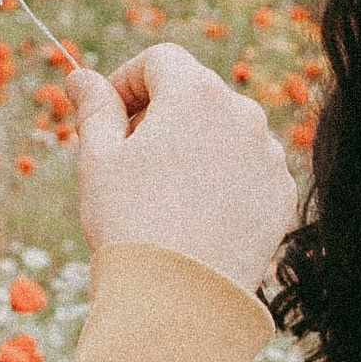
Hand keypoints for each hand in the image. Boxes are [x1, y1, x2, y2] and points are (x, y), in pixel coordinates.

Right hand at [71, 44, 297, 300]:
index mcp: (196, 93)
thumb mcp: (98, 160)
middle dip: (159, 115)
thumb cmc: (130, 223)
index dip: (126, 82)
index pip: (160, 60)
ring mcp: (268, 155)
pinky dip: (223, 180)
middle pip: (195, 93)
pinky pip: (248, 170)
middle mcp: (243, 113)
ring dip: (193, 146)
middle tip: (128, 160)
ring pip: (225, 132)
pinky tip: (196, 216)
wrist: (181, 301)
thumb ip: (94, 108)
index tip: (106, 117)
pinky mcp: (281, 194)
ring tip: (163, 193)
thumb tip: (80, 76)